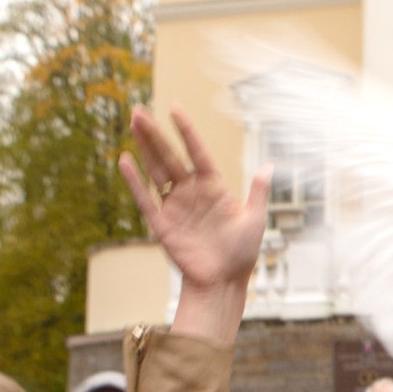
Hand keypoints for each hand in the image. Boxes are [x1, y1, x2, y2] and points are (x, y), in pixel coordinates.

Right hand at [121, 106, 270, 296]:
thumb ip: (257, 193)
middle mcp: (192, 192)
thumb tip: (268, 167)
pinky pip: (145, 199)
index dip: (186, 132)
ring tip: (131, 125)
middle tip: (139, 111)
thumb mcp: (254, 220)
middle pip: (170, 157)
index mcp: (214, 188)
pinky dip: (134, 181)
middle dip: (155, 134)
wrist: (223, 282)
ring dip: (143, 148)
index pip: (197, 152)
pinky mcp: (162, 224)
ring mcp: (175, 206)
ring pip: (155, 171)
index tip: (175, 109)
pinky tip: (125, 161)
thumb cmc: (242, 254)